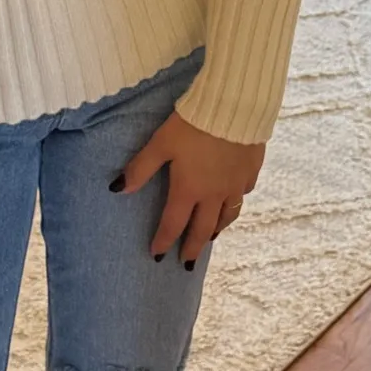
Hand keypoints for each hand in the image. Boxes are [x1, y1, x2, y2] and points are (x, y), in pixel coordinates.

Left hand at [110, 109, 264, 265]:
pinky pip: (242, 195)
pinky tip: (232, 201)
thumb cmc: (193, 124)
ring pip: (226, 216)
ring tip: (210, 238)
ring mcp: (235, 185)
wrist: (235, 107)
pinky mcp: (251, 172)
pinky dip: (234, 204)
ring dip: (215, 230)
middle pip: (202, 229)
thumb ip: (141, 167)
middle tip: (186, 264)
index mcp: (189, 189)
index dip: (163, 241)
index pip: (173, 224)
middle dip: (192, 248)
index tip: (157, 255)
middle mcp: (214, 194)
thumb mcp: (161, 143)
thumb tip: (119, 189)